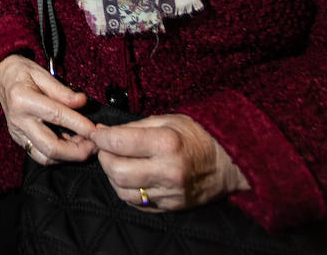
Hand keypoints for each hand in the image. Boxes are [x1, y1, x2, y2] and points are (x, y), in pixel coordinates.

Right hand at [0, 54, 97, 164]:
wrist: (1, 75)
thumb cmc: (22, 72)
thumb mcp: (41, 73)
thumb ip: (61, 90)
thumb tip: (82, 101)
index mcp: (22, 99)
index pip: (56, 116)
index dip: (79, 125)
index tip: (95, 130)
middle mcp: (18, 120)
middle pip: (50, 146)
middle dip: (76, 152)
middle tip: (95, 146)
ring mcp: (17, 132)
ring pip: (45, 157)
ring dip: (68, 156)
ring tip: (84, 146)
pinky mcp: (18, 139)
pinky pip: (39, 155)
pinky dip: (58, 156)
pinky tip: (70, 146)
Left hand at [91, 114, 249, 210]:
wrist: (228, 162)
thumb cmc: (197, 135)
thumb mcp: (167, 120)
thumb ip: (133, 127)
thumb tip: (103, 133)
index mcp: (166, 143)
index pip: (119, 143)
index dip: (101, 137)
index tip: (98, 133)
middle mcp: (168, 171)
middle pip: (116, 172)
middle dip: (104, 158)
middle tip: (106, 148)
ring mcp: (170, 193)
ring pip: (123, 191)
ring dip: (113, 176)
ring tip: (118, 162)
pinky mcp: (171, 206)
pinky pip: (137, 203)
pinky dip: (127, 190)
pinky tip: (131, 177)